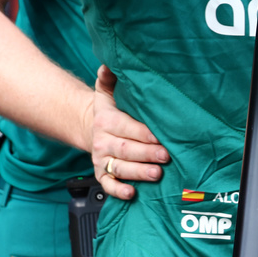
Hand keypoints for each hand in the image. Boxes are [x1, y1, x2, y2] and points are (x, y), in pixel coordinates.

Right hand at [91, 65, 168, 199]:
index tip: (160, 135)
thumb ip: (109, 77)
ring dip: (138, 173)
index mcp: (107, 121)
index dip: (144, 133)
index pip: (126, 127)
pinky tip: (132, 193)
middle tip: (166, 156)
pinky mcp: (102, 175)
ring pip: (120, 169)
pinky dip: (119, 191)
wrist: (91, 128)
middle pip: (126, 149)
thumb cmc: (108, 109)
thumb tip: (110, 62)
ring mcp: (102, 160)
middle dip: (147, 153)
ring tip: (157, 174)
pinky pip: (108, 186)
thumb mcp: (106, 90)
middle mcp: (103, 142)